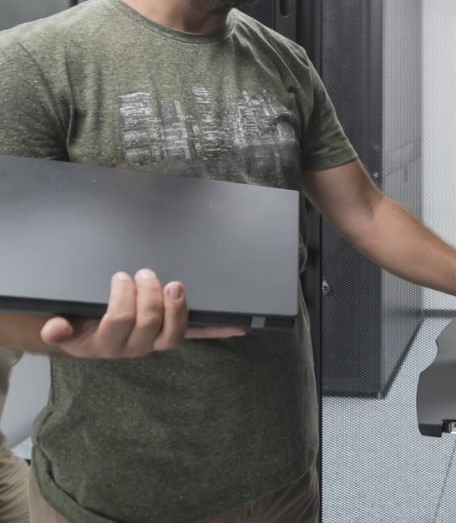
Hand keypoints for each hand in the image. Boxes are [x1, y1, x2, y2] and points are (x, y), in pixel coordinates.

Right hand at [39, 269, 244, 358]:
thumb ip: (58, 327)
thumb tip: (52, 329)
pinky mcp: (172, 335)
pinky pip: (197, 336)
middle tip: (145, 273)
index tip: (121, 276)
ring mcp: (155, 342)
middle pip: (150, 324)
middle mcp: (133, 347)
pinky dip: (218, 330)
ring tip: (175, 285)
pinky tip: (239, 326)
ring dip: (178, 308)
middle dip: (150, 295)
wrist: (84, 334)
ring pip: (174, 334)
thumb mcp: (62, 323)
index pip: (119, 322)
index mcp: (103, 343)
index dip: (124, 298)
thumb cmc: (76, 321)